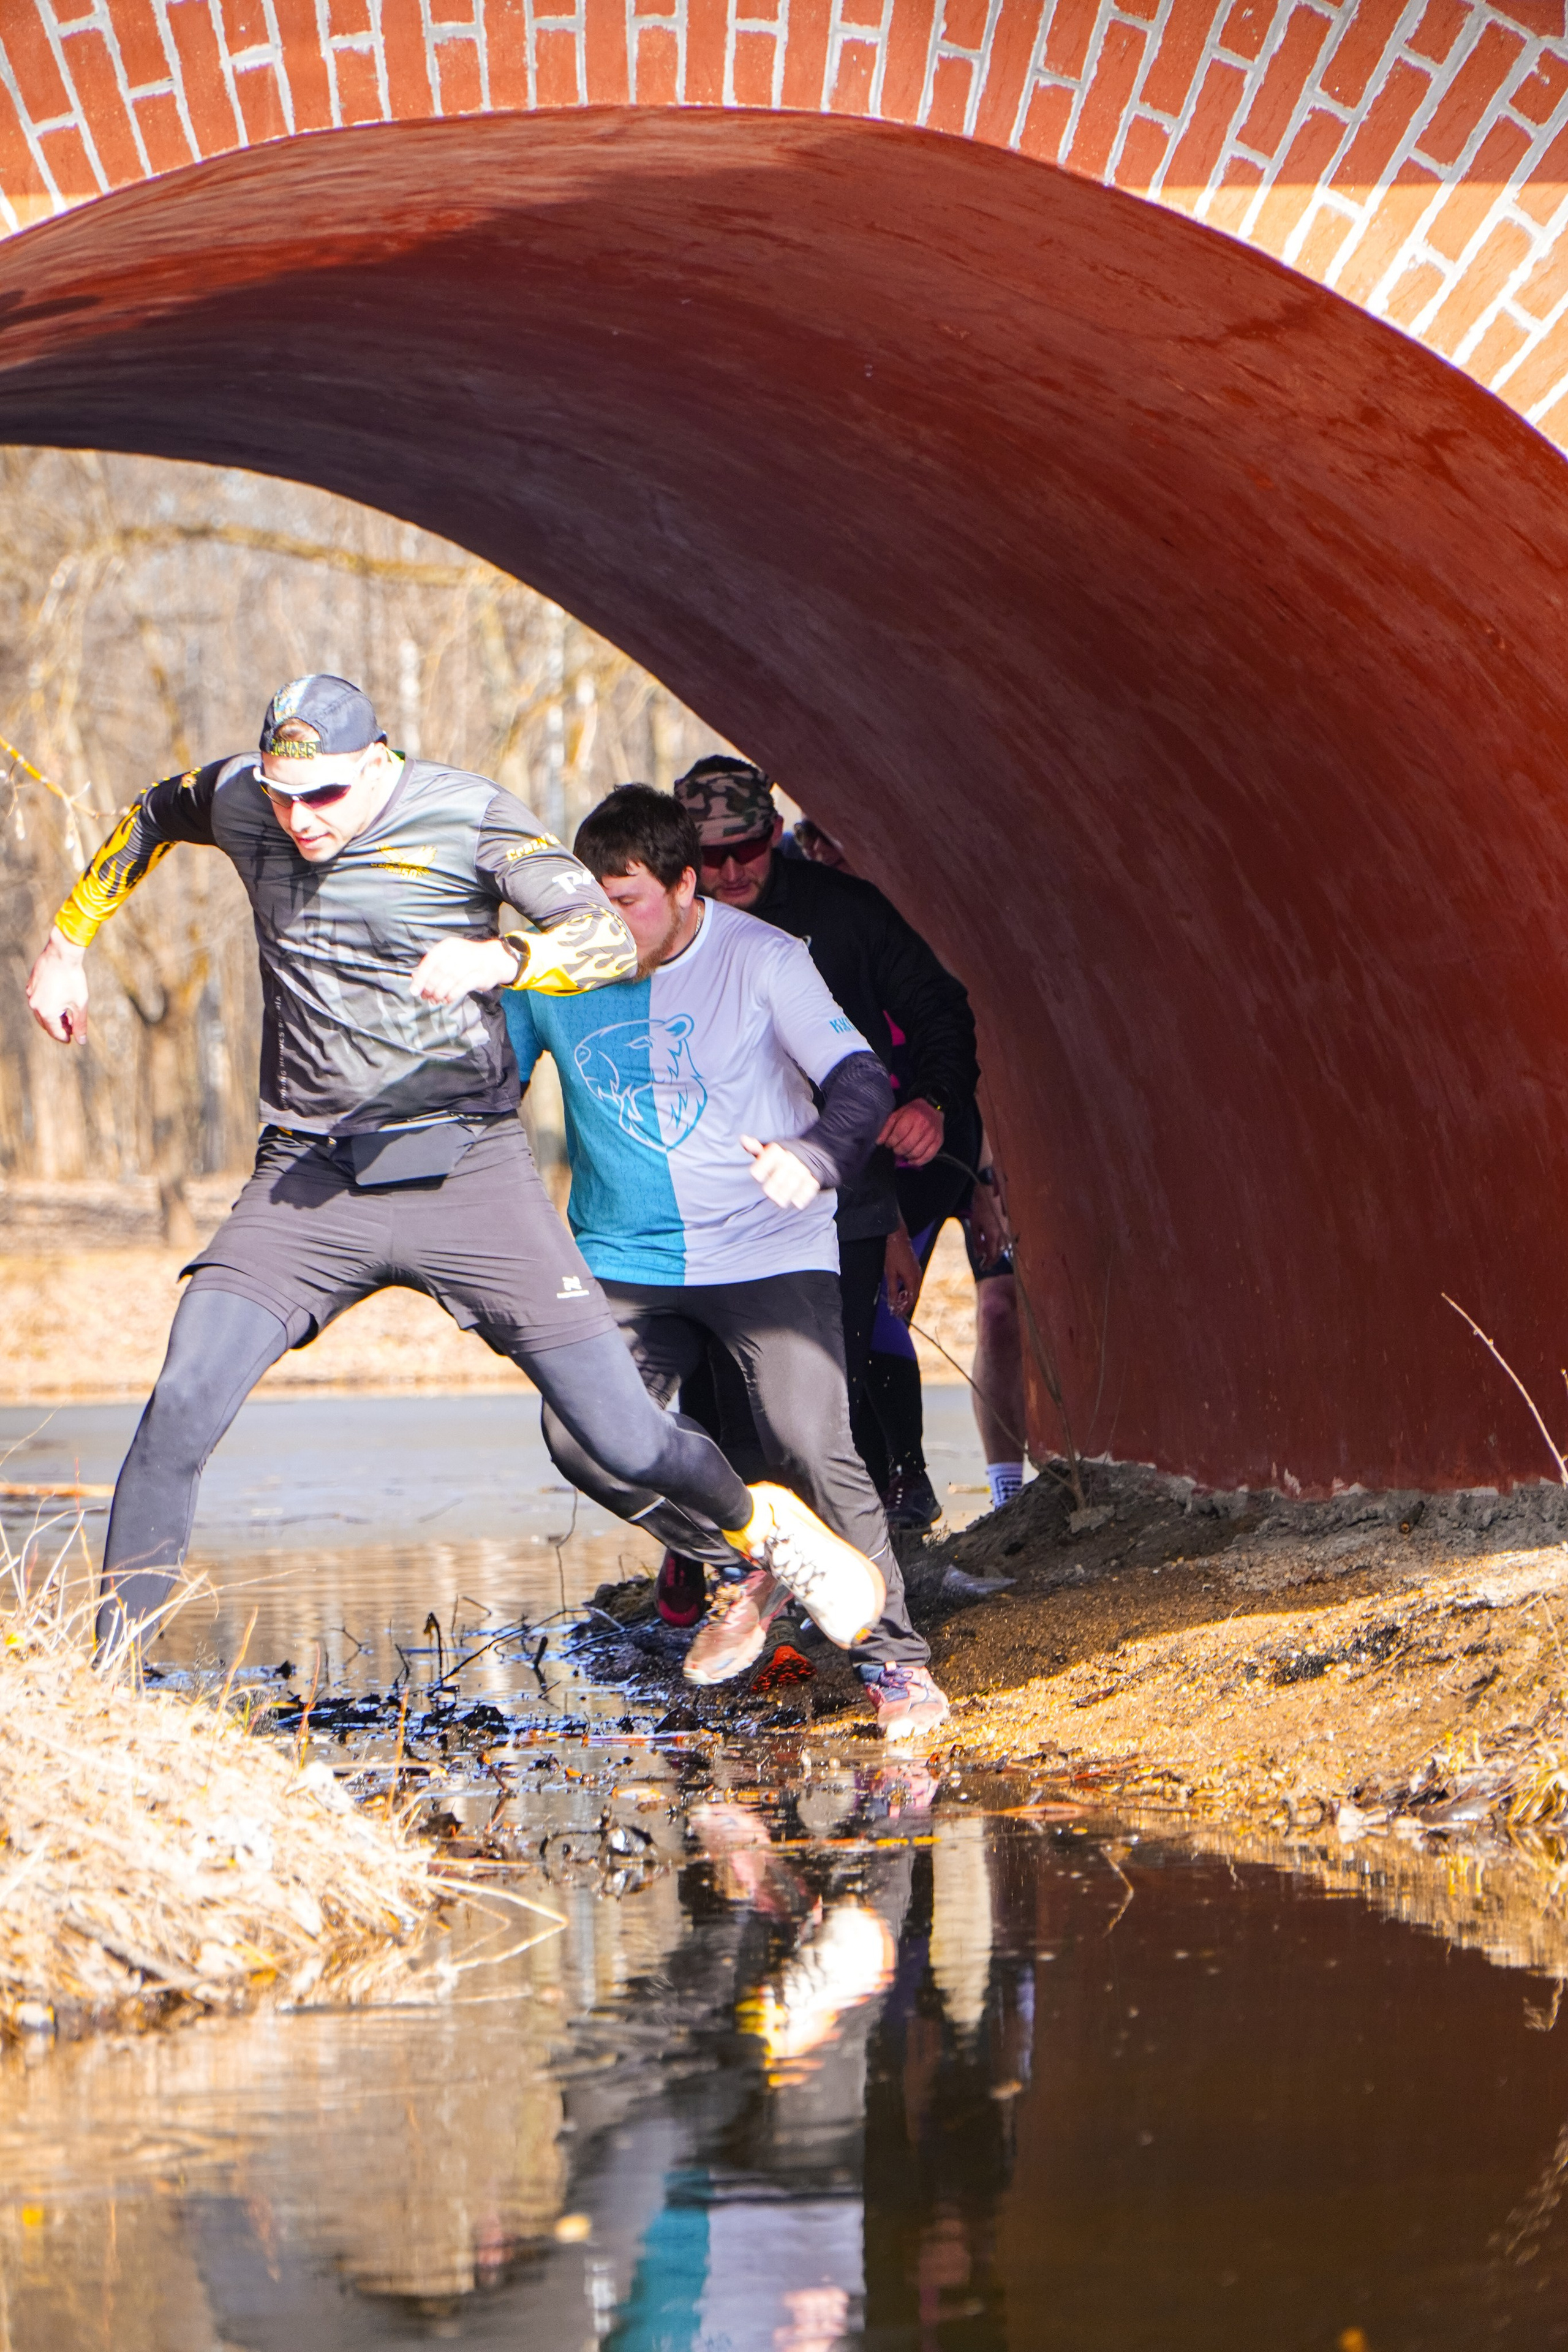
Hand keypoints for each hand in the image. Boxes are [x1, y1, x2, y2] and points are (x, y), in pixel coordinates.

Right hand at [26, 928, 88, 1043]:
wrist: (62, 954)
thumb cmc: (73, 979)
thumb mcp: (80, 1004)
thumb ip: (80, 1024)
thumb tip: (81, 1041)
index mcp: (46, 1012)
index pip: (55, 1032)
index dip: (65, 1037)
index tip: (73, 1038)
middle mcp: (34, 1005)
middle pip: (46, 1023)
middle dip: (59, 1027)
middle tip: (71, 1027)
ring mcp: (31, 994)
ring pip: (41, 1012)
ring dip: (53, 1016)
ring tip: (67, 1015)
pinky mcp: (31, 985)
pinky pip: (38, 1000)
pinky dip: (47, 1004)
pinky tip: (59, 1000)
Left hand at [408, 936, 518, 1005]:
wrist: (495, 959)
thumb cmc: (467, 959)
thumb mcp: (449, 957)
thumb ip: (432, 967)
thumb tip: (414, 978)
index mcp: (448, 946)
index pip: (430, 961)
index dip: (421, 978)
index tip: (415, 991)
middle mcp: (459, 951)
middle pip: (439, 971)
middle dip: (430, 987)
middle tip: (426, 997)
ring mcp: (472, 962)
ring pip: (450, 980)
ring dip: (440, 993)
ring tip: (436, 1000)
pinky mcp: (480, 975)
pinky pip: (462, 987)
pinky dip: (452, 995)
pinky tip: (447, 1000)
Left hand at [741, 1135, 821, 1209]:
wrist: (810, 1153)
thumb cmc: (780, 1156)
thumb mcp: (767, 1150)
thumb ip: (755, 1148)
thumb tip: (743, 1139)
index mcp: (777, 1151)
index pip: (766, 1162)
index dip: (760, 1171)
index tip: (757, 1177)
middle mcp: (790, 1159)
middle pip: (779, 1175)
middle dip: (773, 1187)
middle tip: (768, 1193)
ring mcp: (803, 1169)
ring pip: (794, 1183)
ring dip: (786, 1194)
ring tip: (780, 1201)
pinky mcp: (813, 1177)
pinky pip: (809, 1188)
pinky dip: (803, 1196)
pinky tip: (797, 1202)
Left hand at [878, 1096, 943, 1166]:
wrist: (933, 1107)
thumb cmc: (912, 1111)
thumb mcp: (897, 1114)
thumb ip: (887, 1127)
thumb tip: (879, 1142)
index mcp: (911, 1117)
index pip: (898, 1135)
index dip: (891, 1142)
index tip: (889, 1143)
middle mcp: (923, 1126)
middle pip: (906, 1146)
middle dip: (897, 1150)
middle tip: (896, 1148)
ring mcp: (932, 1135)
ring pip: (916, 1153)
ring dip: (907, 1155)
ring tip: (904, 1151)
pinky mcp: (938, 1141)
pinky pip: (928, 1157)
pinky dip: (918, 1162)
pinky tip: (912, 1160)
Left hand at [884, 1223, 922, 1321]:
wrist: (897, 1236)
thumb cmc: (893, 1253)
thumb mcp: (890, 1273)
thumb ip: (892, 1289)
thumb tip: (892, 1303)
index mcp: (912, 1278)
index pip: (911, 1299)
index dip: (904, 1308)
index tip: (897, 1314)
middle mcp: (918, 1276)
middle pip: (914, 1296)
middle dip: (905, 1304)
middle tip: (895, 1311)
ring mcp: (917, 1271)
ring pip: (914, 1290)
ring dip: (906, 1297)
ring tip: (896, 1302)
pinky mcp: (915, 1268)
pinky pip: (913, 1283)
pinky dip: (907, 1290)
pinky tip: (899, 1291)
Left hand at [963, 1174, 1010, 1271]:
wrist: (990, 1189)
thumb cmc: (980, 1205)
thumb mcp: (975, 1224)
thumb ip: (977, 1241)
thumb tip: (978, 1255)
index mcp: (993, 1235)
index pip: (992, 1255)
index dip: (987, 1263)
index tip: (982, 1267)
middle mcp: (1002, 1234)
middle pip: (999, 1253)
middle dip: (992, 1260)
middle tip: (985, 1265)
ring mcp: (1007, 1228)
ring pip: (1004, 1247)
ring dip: (997, 1253)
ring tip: (989, 1256)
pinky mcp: (1008, 1224)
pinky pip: (1006, 1239)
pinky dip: (1001, 1245)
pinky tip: (996, 1245)